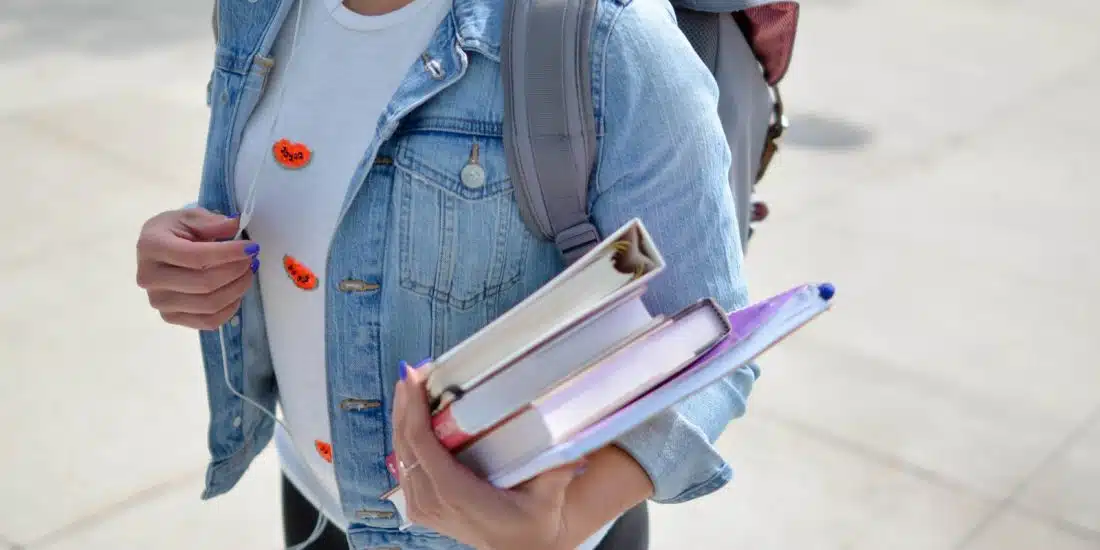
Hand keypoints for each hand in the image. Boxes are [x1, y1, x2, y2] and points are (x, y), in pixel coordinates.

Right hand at [135, 207, 259, 329]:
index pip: (196, 256)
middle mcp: (149, 277)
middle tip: (252, 260)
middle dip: (237, 270)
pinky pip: (208, 322)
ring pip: (209, 305)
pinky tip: (236, 291)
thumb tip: (235, 226)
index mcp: (151, 247)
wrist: (158, 251)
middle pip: (205, 283)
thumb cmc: (175, 231)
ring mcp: (159, 302)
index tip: (251, 247)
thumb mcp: (190, 217)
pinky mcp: (170, 317)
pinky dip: (230, 308)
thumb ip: (212, 222)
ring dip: (237, 289)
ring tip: (247, 273)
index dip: (228, 253)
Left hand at [392, 361, 585, 549]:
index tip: (414, 378)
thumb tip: (573, 443)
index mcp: (455, 494)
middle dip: (405, 404)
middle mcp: (432, 502)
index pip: (421, 444)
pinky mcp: (422, 507)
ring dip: (402, 418)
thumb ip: (557, 470)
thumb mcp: (548, 497)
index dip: (413, 408)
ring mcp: (423, 507)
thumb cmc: (533, 524)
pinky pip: (405, 466)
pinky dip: (406, 438)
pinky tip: (411, 416)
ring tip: (410, 386)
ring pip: (400, 454)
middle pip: (405, 444)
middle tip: (412, 372)